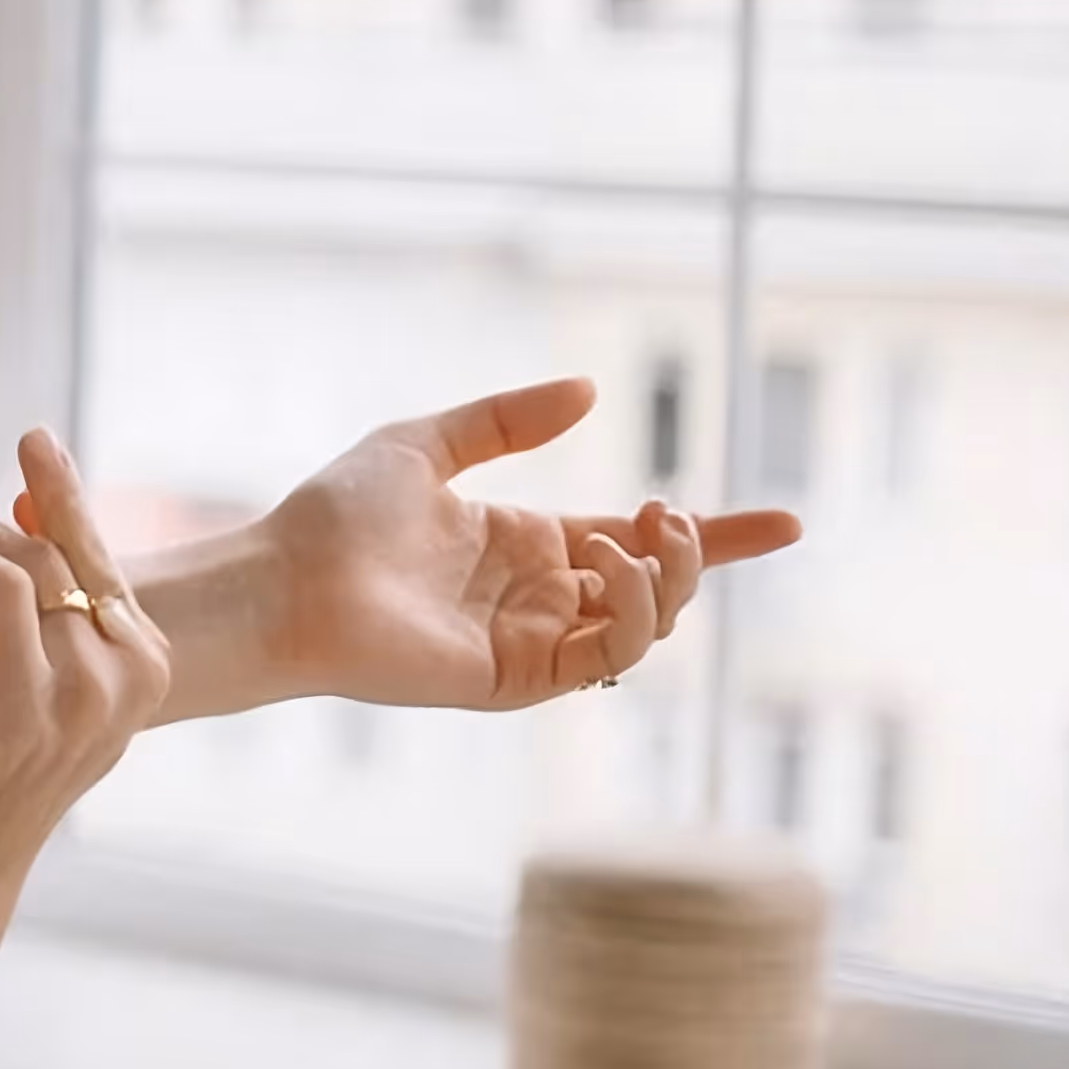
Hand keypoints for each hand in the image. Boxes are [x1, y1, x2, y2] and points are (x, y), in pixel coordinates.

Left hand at [0, 463, 168, 913]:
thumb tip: (31, 508)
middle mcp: (102, 693)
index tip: (32, 439)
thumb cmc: (7, 768)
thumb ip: (67, 613)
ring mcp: (39, 716)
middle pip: (48, 566)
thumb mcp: (68, 694)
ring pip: (5, 583)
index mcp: (142, 675)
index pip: (99, 562)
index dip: (61, 495)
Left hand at [108, 377, 798, 721]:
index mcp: (525, 545)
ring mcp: (531, 642)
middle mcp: (538, 597)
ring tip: (637, 537)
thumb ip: (506, 420)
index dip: (716, 535)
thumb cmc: (333, 517)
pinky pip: (606, 659)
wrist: (283, 579)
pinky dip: (629, 614)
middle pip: (660, 586)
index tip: (786, 524)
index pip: (642, 544)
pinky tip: (609, 567)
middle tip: (668, 516)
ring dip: (666, 580)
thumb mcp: (426, 442)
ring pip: (646, 625)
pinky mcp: (515, 680)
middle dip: (695, 551)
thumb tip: (589, 389)